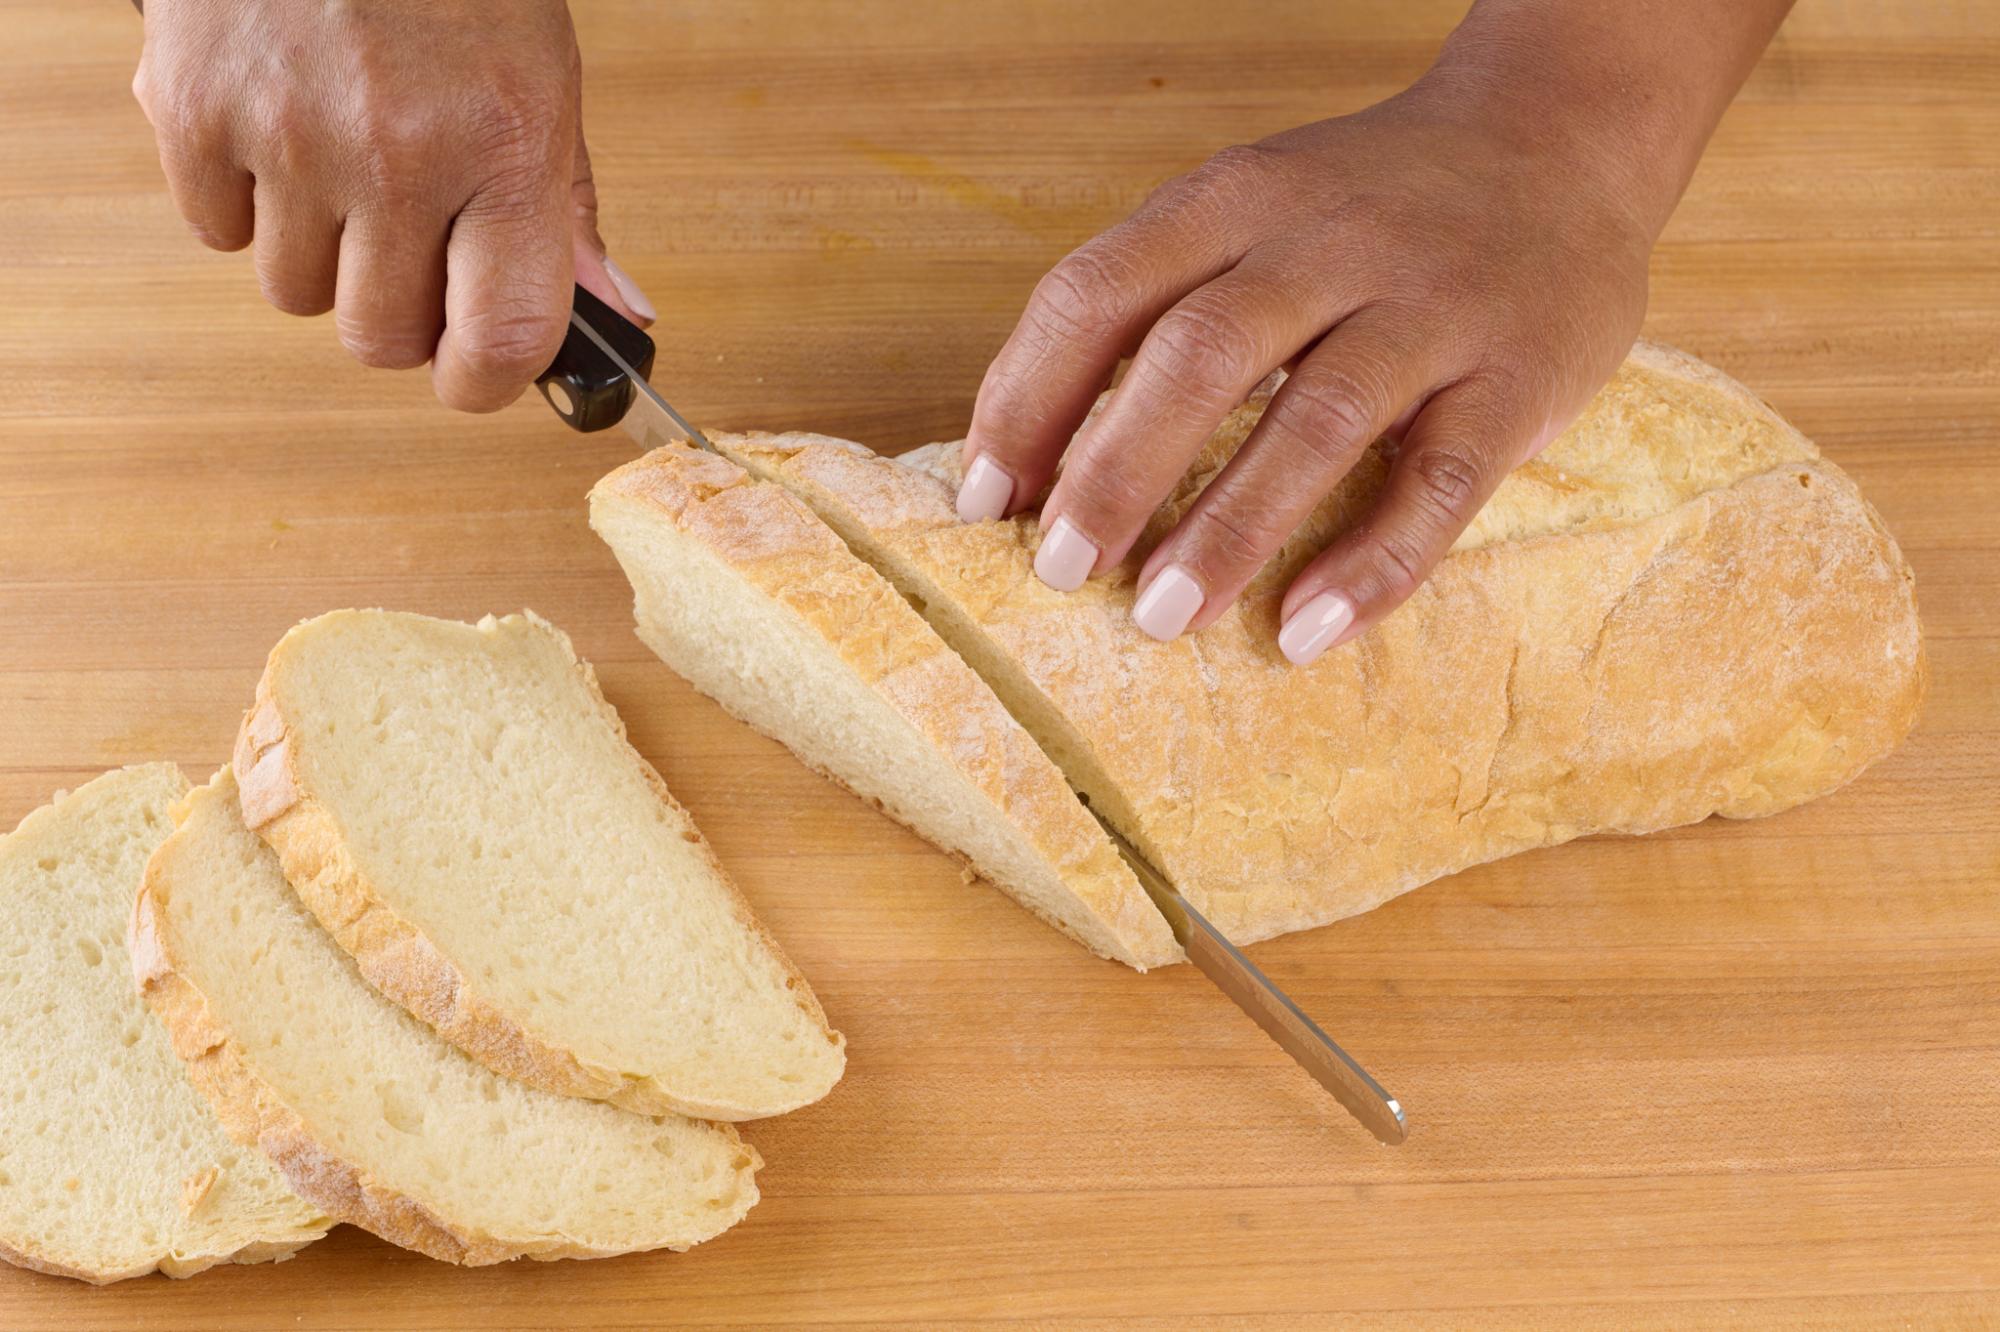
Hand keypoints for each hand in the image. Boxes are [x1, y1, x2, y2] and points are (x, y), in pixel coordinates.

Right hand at [131, 0, 654, 411]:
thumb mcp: (540, 78)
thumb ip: (563, 210)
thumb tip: (614, 317)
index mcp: (504, 149)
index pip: (501, 339)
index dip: (483, 382)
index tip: (473, 372)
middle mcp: (398, 155)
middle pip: (379, 339)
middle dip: (397, 317)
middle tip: (407, 247)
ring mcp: (288, 137)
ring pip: (293, 295)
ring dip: (320, 256)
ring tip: (342, 164)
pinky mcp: (194, 111)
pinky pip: (218, 233)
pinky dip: (246, 202)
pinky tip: (280, 129)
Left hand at [956, 0, 1790, 663]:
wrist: (1564, 140)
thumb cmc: (1372, 207)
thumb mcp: (1252, 209)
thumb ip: (1158, 301)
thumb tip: (1036, 456)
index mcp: (1234, 199)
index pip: (1099, 292)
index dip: (1028, 400)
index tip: (985, 502)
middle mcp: (1327, 241)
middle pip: (1199, 355)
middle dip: (1115, 471)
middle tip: (1062, 571)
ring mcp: (1429, 306)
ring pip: (1316, 419)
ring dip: (1229, 526)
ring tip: (1163, 616)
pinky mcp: (1518, 374)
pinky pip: (1440, 479)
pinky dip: (1372, 562)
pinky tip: (1308, 628)